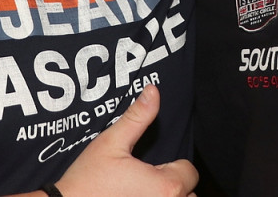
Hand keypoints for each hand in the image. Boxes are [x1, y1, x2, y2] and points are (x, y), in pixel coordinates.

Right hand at [52, 86, 197, 196]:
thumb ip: (137, 117)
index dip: (172, 166)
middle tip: (144, 182)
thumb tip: (153, 90)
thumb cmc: (87, 182)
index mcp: (165, 187)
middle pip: (188, 193)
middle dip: (173, 186)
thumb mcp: (112, 143)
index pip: (189, 172)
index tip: (149, 168)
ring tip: (140, 193)